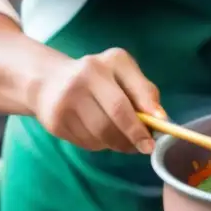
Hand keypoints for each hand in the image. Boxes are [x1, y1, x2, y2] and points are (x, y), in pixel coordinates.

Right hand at [30, 47, 165, 153]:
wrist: (48, 81)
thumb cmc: (97, 77)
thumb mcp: (122, 73)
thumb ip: (144, 91)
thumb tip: (161, 118)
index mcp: (106, 64)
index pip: (131, 92)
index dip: (148, 114)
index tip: (161, 127)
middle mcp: (83, 79)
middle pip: (116, 116)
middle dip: (135, 135)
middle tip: (146, 147)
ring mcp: (66, 101)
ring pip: (102, 134)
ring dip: (119, 143)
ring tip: (124, 141)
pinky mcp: (55, 121)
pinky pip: (87, 142)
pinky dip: (100, 144)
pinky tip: (101, 135)